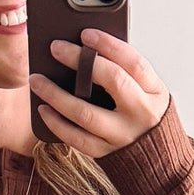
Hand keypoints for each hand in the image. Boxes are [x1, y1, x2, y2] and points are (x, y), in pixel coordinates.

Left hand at [29, 29, 169, 157]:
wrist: (157, 161)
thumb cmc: (143, 115)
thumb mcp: (147, 92)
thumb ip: (125, 72)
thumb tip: (86, 48)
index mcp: (154, 91)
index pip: (134, 62)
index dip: (109, 45)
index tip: (86, 33)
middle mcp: (141, 113)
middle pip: (112, 80)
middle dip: (81, 61)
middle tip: (56, 48)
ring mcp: (123, 135)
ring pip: (86, 113)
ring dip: (57, 95)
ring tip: (37, 80)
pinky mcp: (106, 153)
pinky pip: (77, 138)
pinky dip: (57, 123)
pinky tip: (43, 109)